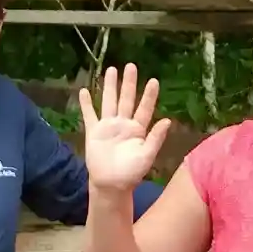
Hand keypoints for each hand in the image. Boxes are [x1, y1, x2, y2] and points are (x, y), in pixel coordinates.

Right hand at [79, 63, 172, 192]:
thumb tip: (168, 120)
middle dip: (128, 83)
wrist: (111, 185)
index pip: (144, 108)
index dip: (149, 95)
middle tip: (130, 66)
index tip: (153, 80)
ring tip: (111, 70)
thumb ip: (156, 138)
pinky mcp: (94, 132)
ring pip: (109, 102)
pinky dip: (86, 104)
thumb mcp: (146, 156)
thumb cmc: (131, 173)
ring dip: (110, 87)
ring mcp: (108, 127)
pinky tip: (84, 91)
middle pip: (126, 99)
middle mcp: (123, 124)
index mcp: (138, 130)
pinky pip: (89, 115)